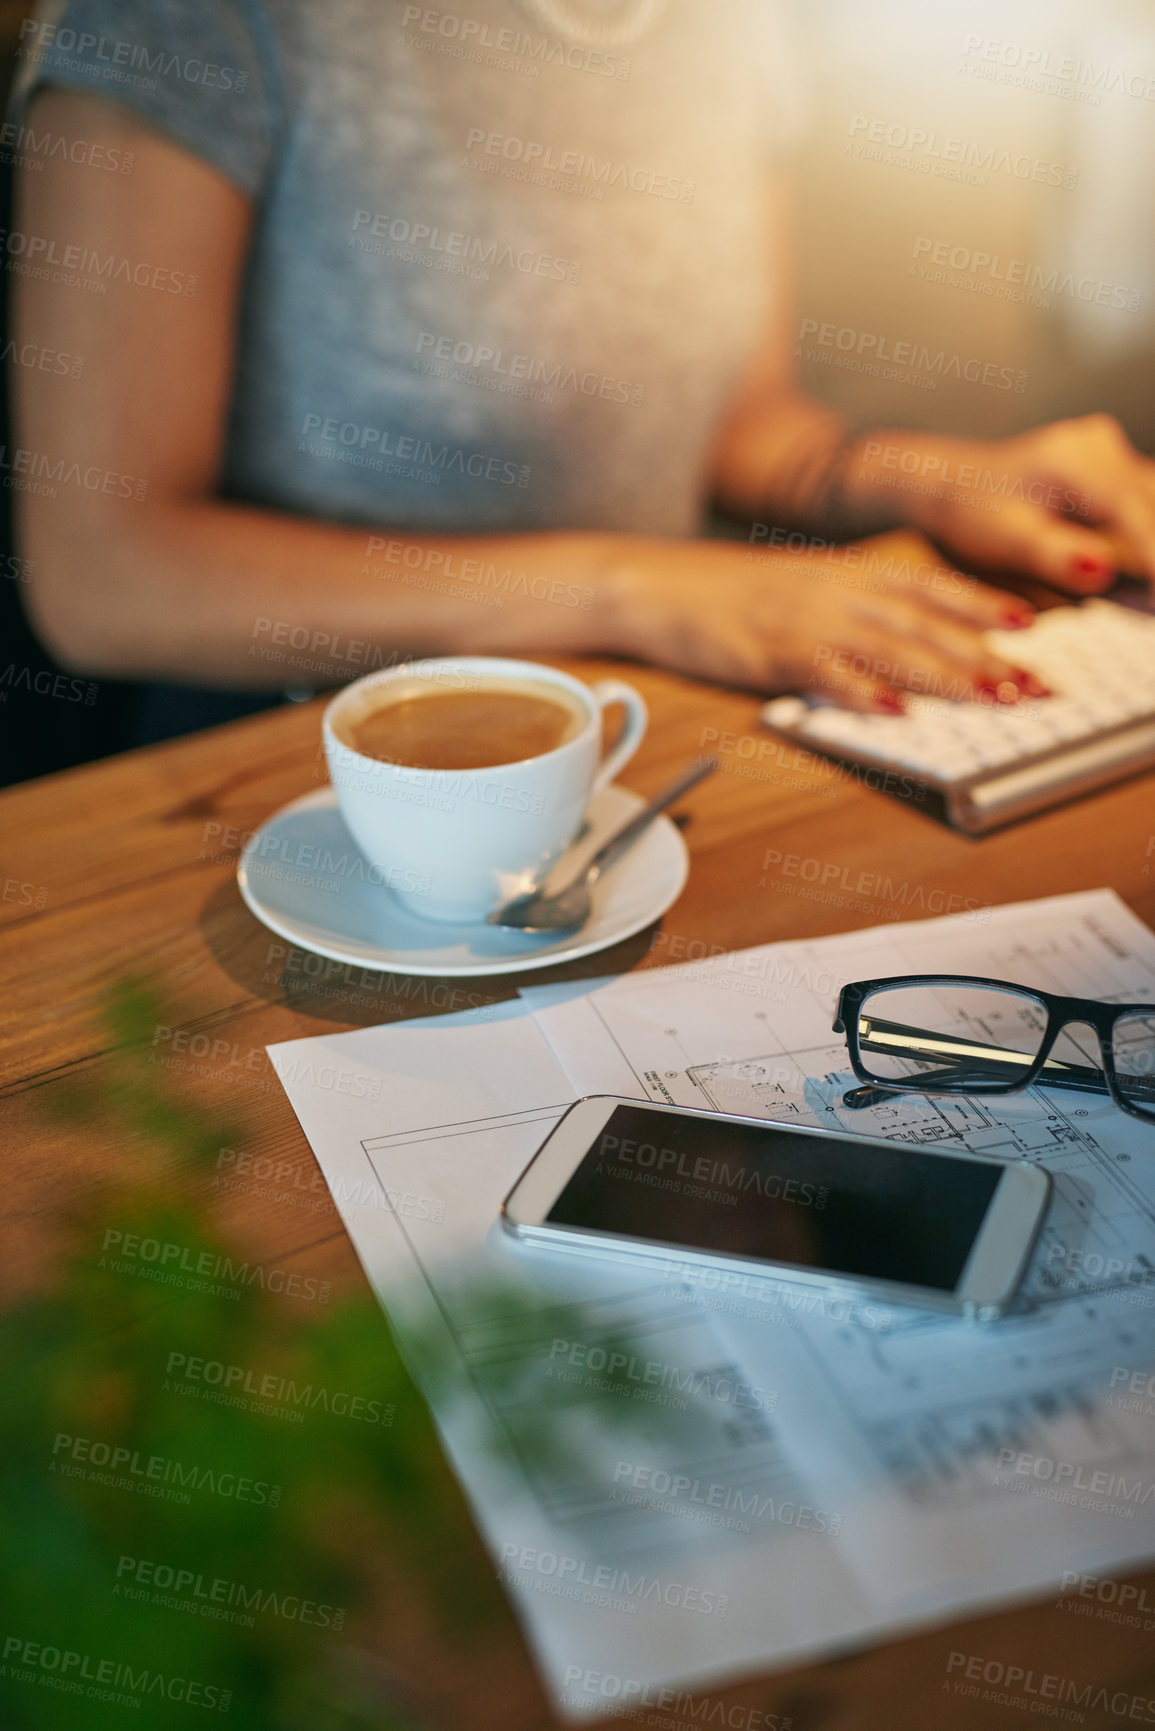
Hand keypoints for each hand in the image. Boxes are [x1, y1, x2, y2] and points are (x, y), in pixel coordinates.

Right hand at [607, 537, 1043, 711]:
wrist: (652, 582)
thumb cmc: (719, 594)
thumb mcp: (794, 589)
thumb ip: (844, 610)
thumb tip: (890, 643)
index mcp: (843, 574)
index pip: (928, 587)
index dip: (981, 606)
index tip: (1028, 628)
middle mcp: (834, 590)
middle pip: (924, 623)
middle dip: (983, 656)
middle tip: (1030, 686)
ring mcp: (803, 618)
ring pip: (889, 646)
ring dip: (945, 675)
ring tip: (990, 698)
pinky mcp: (768, 649)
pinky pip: (824, 671)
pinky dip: (861, 691)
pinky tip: (894, 710)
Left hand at [863, 416, 1154, 593]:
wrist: (952, 483)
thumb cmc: (971, 512)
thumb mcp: (1006, 539)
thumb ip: (1054, 556)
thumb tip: (1104, 573)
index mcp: (1074, 459)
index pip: (1132, 510)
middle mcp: (1100, 448)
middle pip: (1152, 503)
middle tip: (1154, 607)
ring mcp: (1111, 455)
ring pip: (1152, 501)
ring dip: (1154, 547)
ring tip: (1151, 599)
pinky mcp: (1115, 472)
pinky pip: (1145, 505)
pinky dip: (1148, 537)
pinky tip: (1148, 581)